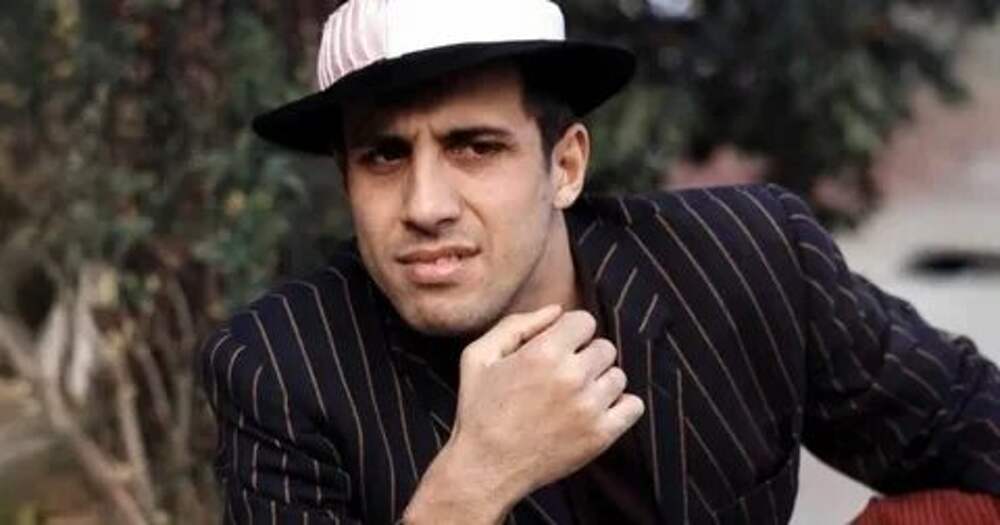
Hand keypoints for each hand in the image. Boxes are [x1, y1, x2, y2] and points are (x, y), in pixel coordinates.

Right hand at [448, 305, 644, 502]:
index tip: (556, 350)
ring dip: (600, 382)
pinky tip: (594, 411)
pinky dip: (619, 406)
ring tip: (573, 398)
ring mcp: (590, 407)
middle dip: (585, 357)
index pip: (585, 321)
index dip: (570, 333)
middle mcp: (572, 376)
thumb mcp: (479, 356)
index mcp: (544, 352)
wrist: (485, 468)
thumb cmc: (478, 410)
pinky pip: (633, 406)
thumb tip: (557, 309)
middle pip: (605, 347)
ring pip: (618, 376)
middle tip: (562, 377)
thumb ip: (516, 324)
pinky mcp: (601, 435)